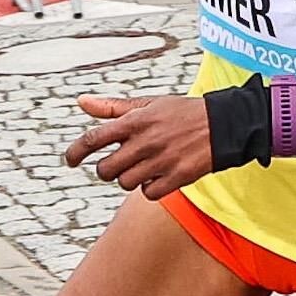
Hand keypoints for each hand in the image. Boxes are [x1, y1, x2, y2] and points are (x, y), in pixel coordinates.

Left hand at [63, 92, 219, 195]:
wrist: (224, 124)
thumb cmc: (182, 113)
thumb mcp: (148, 104)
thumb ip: (113, 107)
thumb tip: (81, 102)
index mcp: (135, 121)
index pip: (93, 139)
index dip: (75, 152)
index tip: (70, 160)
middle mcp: (145, 141)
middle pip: (105, 169)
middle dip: (107, 170)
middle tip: (118, 164)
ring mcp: (161, 160)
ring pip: (125, 183)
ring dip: (130, 178)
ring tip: (144, 166)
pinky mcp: (177, 177)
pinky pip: (148, 193)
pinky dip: (150, 188)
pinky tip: (159, 175)